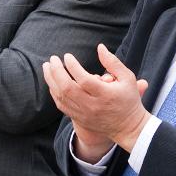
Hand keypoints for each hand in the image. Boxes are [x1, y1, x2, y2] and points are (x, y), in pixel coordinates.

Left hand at [43, 44, 150, 160]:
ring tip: (47, 67)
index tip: (67, 56)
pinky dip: (54, 92)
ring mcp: (84, 114)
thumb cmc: (129, 99)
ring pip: (61, 97)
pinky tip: (52, 82)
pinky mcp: (79, 119)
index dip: (73, 66)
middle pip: (67, 88)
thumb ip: (113, 62)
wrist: (128, 128)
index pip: (83, 79)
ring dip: (51, 80)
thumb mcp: (128, 78)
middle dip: (56, 71)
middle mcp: (92, 105)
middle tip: (53, 59)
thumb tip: (99, 47)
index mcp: (105, 94)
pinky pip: (61, 105)